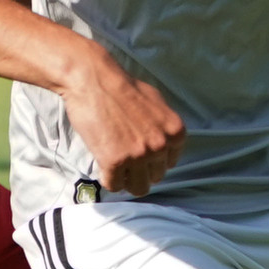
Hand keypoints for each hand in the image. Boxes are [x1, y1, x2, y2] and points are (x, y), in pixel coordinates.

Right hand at [63, 48, 185, 197]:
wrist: (94, 80)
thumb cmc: (122, 87)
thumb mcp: (157, 102)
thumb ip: (164, 126)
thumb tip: (165, 142)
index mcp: (175, 132)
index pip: (170, 163)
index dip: (153, 160)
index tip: (140, 155)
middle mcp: (160, 146)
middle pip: (155, 177)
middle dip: (141, 171)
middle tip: (126, 159)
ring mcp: (138, 156)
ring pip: (139, 188)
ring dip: (127, 181)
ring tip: (117, 169)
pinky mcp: (115, 162)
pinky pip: (114, 185)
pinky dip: (108, 179)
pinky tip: (104, 166)